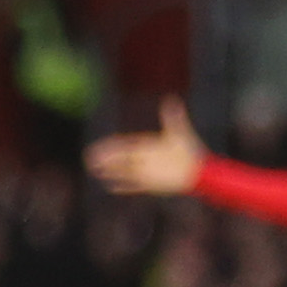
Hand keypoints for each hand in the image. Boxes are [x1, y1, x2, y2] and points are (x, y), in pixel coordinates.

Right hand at [86, 97, 207, 196]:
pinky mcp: (151, 185)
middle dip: (104, 159)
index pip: (124, 146)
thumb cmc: (189, 150)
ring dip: (109, 172)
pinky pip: (133, 186)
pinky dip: (123, 187)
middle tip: (88, 159)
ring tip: (94, 172)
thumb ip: (173, 118)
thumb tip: (171, 100)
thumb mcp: (179, 132)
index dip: (110, 147)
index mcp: (146, 145)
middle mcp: (143, 159)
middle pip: (119, 159)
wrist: (198, 170)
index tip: (98, 147)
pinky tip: (110, 187)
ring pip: (123, 172)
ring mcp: (146, 172)